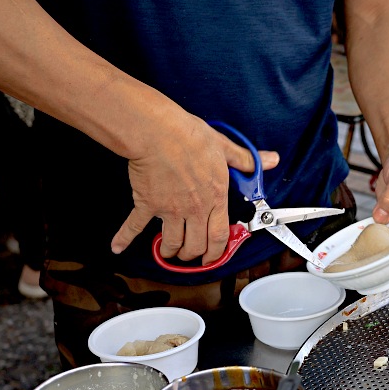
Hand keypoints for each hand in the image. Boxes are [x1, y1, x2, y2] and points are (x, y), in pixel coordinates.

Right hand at [111, 117, 279, 263]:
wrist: (158, 132)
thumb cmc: (191, 137)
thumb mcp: (225, 148)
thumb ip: (247, 160)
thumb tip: (271, 159)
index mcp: (215, 198)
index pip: (219, 236)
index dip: (217, 252)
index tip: (212, 258)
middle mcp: (194, 209)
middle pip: (195, 245)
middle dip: (193, 255)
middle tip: (189, 255)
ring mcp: (170, 209)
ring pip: (171, 243)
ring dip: (169, 251)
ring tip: (167, 252)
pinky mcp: (147, 203)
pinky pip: (135, 226)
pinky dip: (124, 238)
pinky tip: (117, 247)